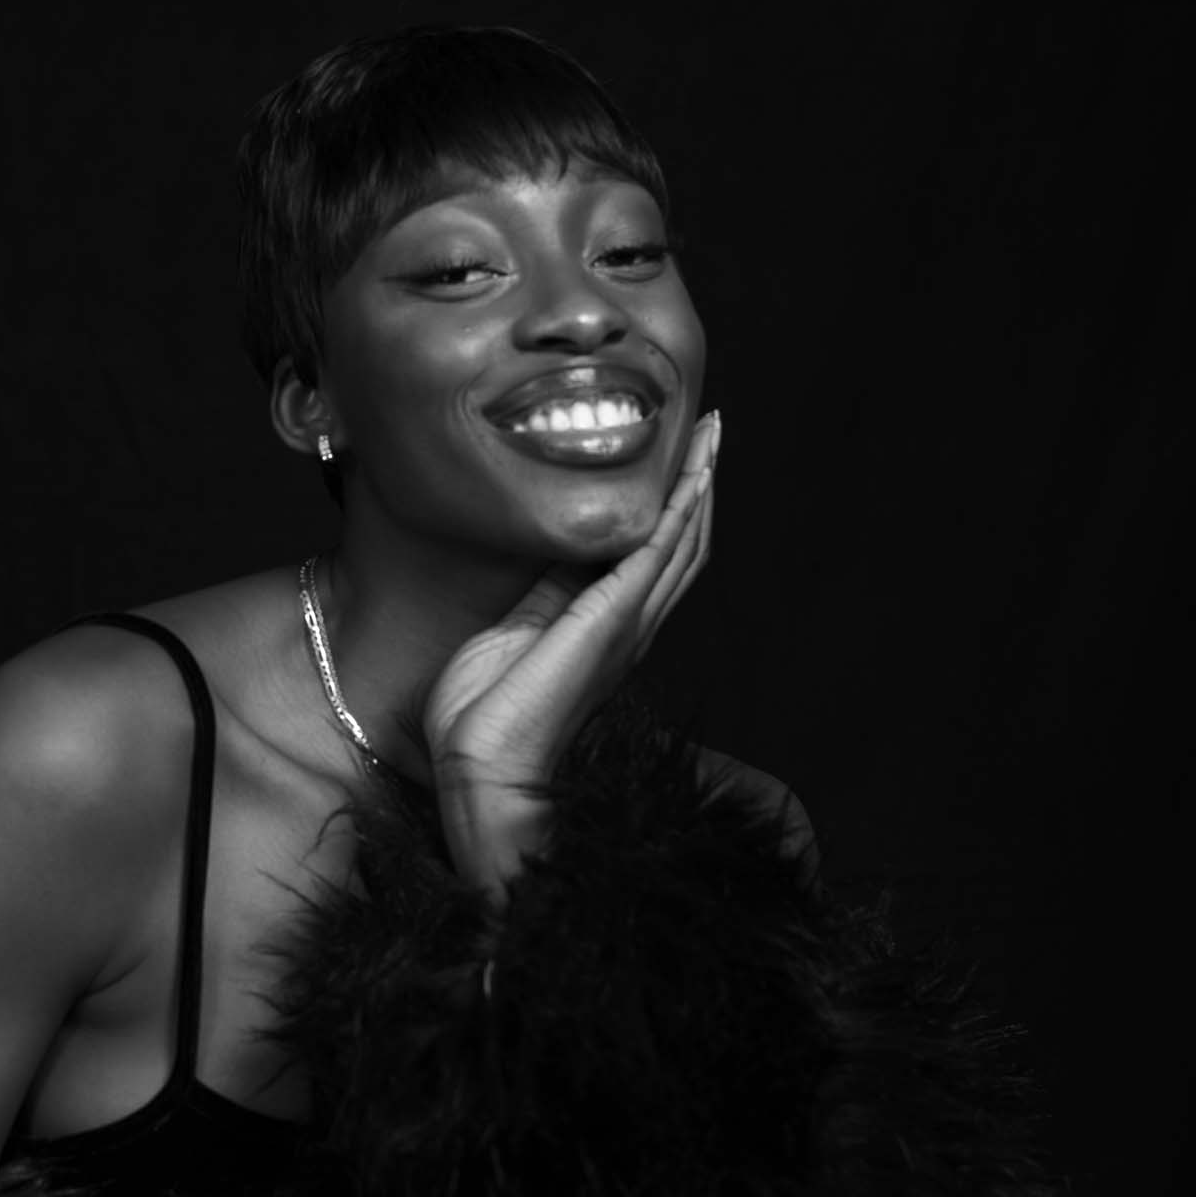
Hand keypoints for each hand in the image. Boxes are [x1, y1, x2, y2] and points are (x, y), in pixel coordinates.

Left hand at [422, 410, 720, 894]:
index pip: (654, 555)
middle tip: (713, 430)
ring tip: (712, 435)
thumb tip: (557, 550)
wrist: (482, 767)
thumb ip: (544, 595)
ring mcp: (627, 622)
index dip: (672, 507)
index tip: (682, 458)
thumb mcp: (514, 633)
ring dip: (699, 484)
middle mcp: (630, 624)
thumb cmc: (485, 716)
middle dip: (698, 484)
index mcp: (606, 628)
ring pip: (682, 540)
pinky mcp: (614, 619)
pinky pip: (660, 551)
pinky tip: (693, 474)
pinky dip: (681, 509)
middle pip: (683, 542)